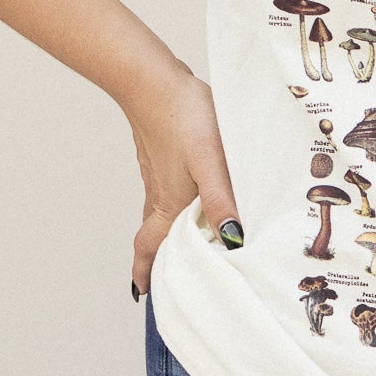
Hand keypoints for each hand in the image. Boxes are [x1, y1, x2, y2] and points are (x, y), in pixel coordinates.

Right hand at [126, 64, 240, 293]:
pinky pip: (166, 193)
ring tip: (184, 246)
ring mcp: (158, 175)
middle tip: (168, 277)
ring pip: (160, 214)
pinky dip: (175, 208)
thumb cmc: (184, 120)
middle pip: (154, 236)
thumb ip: (220, 200)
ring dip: (167, 234)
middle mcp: (158, 194)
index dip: (147, 271)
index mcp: (168, 203)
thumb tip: (231, 239)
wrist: (155, 82)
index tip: (144, 293)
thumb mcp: (210, 163)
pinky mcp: (163, 157)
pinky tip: (192, 200)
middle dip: (159, 259)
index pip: (151, 246)